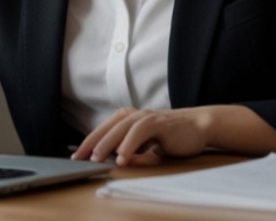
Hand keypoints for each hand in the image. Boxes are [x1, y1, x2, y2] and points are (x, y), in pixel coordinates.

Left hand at [71, 107, 211, 166]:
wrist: (199, 126)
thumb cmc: (171, 136)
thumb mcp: (146, 145)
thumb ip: (131, 149)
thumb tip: (113, 159)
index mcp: (128, 118)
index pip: (103, 130)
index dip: (88, 142)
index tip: (75, 156)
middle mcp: (134, 115)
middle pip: (107, 128)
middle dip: (91, 143)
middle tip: (78, 158)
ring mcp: (146, 117)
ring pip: (120, 128)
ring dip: (107, 144)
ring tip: (96, 159)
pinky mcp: (158, 122)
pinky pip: (139, 132)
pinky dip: (129, 145)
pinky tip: (122, 158)